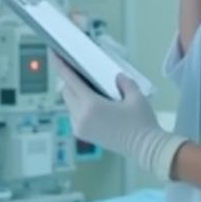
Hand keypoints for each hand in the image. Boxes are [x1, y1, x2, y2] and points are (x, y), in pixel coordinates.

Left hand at [53, 55, 186, 180]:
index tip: (54, 54)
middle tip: (80, 71)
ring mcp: (80, 128)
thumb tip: (116, 76)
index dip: (61, 65)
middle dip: (70, 79)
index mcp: (91, 105)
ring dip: (74, 93)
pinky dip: (78, 105)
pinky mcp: (83, 134)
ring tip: (90, 87)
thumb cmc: (142, 122)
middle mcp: (81, 117)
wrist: (145, 148)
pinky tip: (93, 103)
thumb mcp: (136, 96)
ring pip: (69, 103)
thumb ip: (124, 82)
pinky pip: (73, 114)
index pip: (70, 80)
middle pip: (66, 91)